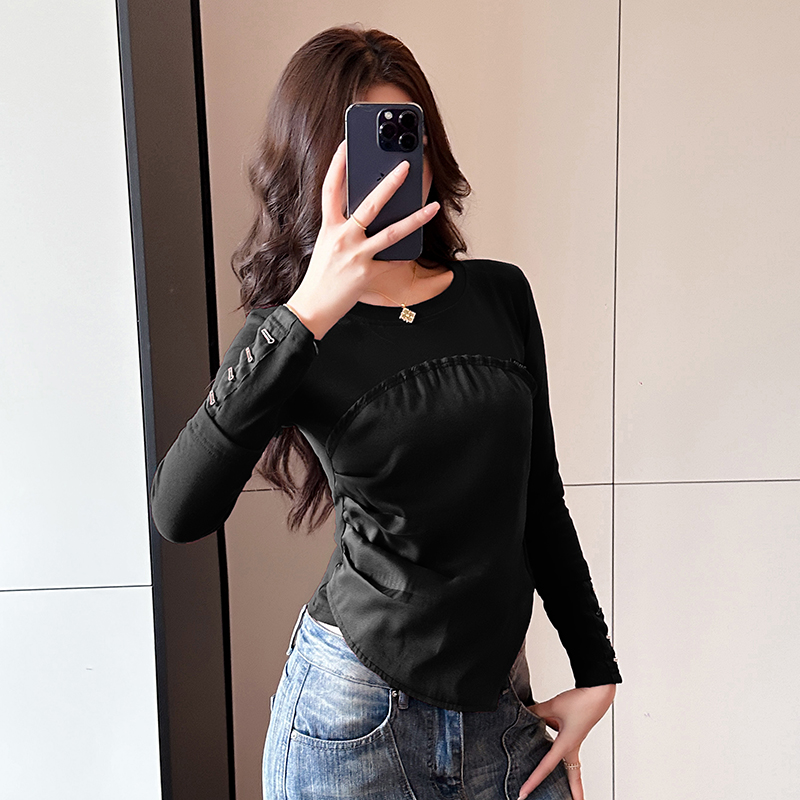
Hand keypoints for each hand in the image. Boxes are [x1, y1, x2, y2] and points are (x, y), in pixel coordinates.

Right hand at [285, 139, 439, 338]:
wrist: (312, 307)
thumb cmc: (320, 277)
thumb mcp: (326, 246)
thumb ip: (342, 229)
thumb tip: (362, 214)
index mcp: (328, 228)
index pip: (330, 190)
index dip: (337, 165)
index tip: (346, 145)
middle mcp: (341, 239)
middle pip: (368, 205)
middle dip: (389, 184)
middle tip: (406, 166)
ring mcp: (355, 256)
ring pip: (390, 233)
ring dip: (415, 219)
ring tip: (432, 206)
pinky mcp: (366, 274)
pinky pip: (392, 262)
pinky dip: (404, 256)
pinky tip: (418, 249)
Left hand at [517, 684, 615, 799]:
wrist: (599, 692)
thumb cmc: (582, 701)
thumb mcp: (554, 706)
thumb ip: (537, 712)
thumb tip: (525, 714)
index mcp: (566, 744)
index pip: (546, 766)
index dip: (533, 780)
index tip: (524, 793)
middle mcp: (572, 746)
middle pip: (572, 776)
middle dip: (574, 793)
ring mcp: (575, 740)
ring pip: (571, 763)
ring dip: (568, 774)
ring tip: (566, 785)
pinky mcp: (576, 732)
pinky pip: (566, 745)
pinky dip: (559, 746)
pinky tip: (550, 734)